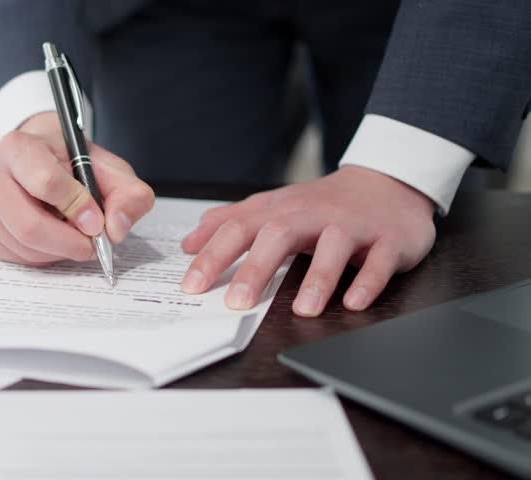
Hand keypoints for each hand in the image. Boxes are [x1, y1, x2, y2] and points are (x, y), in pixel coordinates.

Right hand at [0, 112, 153, 264]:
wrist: (38, 159)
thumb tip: (115, 228)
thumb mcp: (109, 169)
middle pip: (29, 224)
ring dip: (58, 251)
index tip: (97, 221)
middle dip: (69, 243)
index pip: (45, 183)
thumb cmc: (73, 164)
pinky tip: (53, 239)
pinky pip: (14, 257)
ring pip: (23, 247)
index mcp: (17, 146)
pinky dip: (42, 256)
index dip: (78, 207)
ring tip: (75, 237)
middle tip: (91, 245)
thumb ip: (127, 194)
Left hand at [180, 166, 435, 315]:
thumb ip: (231, 223)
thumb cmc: (323, 203)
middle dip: (255, 268)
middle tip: (237, 302)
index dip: (213, 256)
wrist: (389, 183)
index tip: (192, 285)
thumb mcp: (274, 207)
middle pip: (279, 235)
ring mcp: (353, 226)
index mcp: (282, 210)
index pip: (239, 229)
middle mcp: (314, 215)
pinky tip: (354, 302)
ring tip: (303, 309)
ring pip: (334, 247)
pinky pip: (379, 261)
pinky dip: (368, 282)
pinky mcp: (388, 240)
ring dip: (318, 279)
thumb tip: (188, 243)